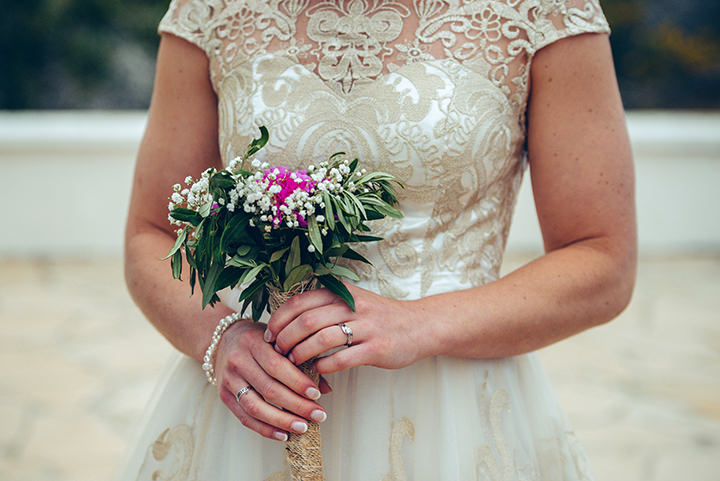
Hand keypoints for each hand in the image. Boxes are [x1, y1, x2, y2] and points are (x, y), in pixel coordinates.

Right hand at [214, 320, 329, 440]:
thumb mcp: (278, 340)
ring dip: (282, 420)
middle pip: (268, 388)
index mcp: (253, 342)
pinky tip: (284, 434)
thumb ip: (301, 360)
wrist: (223, 339)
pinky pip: (244, 417)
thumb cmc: (259, 339)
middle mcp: (238, 360)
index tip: (317, 394)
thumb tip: (327, 388)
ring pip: (255, 406)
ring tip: (303, 427)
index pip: (276, 366)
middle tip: (318, 415)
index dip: (297, 382)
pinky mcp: (224, 395)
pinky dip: (265, 429)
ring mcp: (228, 379)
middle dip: (296, 405)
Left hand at [265, 284, 428, 373]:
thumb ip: (325, 305)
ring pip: (322, 339)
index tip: (269, 334)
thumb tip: (288, 320)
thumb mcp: (353, 300)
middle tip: (277, 351)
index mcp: (343, 292)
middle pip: (307, 320)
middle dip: (285, 338)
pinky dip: (323, 366)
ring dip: (301, 352)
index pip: (300, 302)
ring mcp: (366, 327)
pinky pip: (342, 358)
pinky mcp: (376, 348)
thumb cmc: (379, 316)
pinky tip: (317, 370)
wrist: (420, 326)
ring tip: (293, 362)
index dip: (279, 319)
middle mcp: (353, 306)